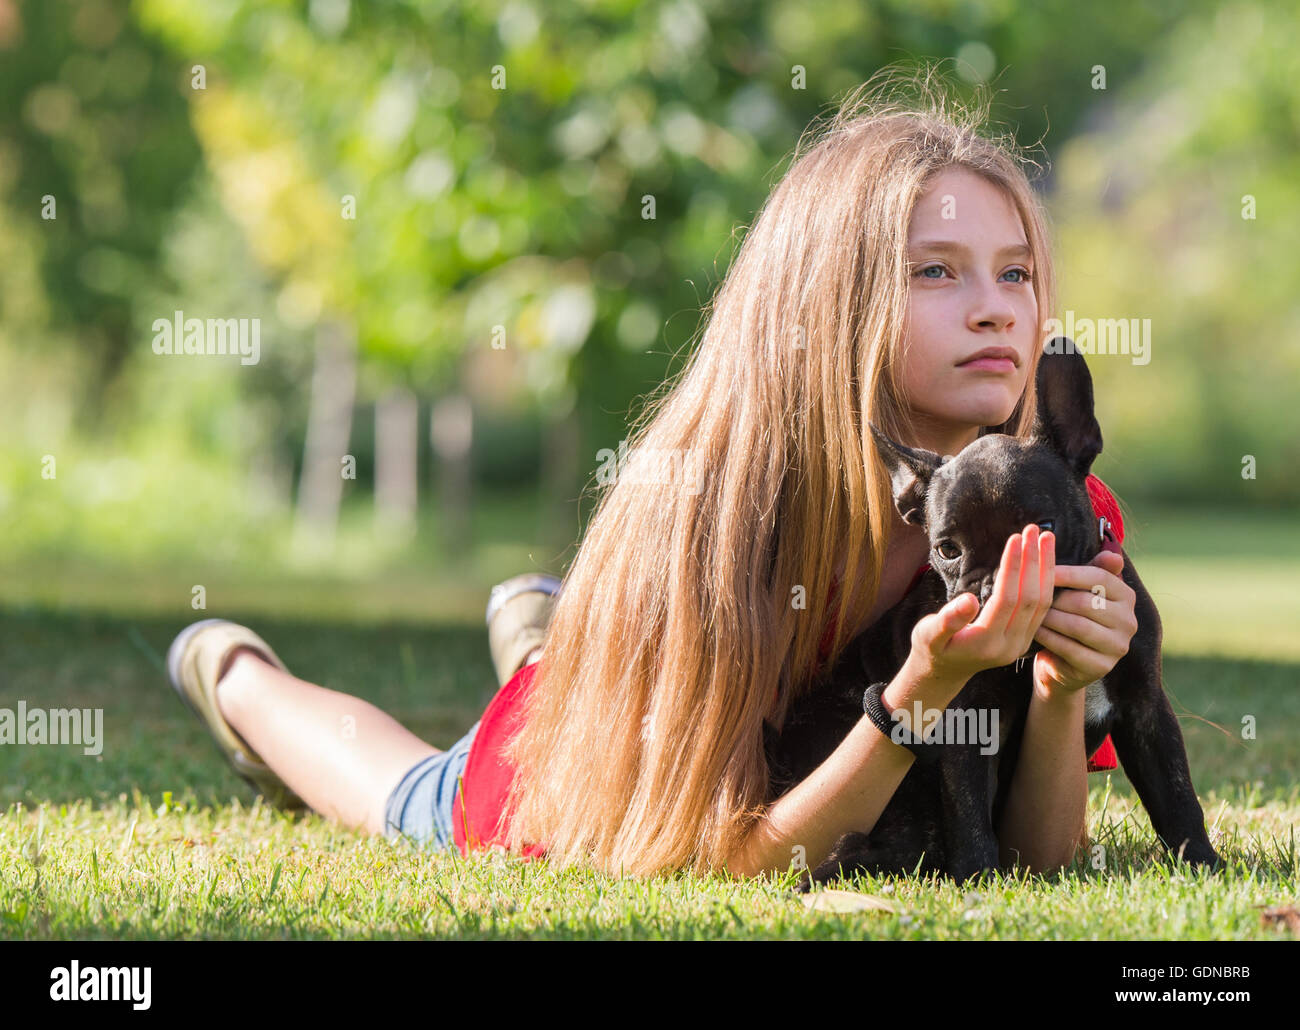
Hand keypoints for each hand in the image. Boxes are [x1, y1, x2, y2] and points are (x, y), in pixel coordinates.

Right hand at [909, 525, 1054, 698]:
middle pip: (1031, 599)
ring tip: (1046, 537)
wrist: (944, 672)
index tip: (1015, 538)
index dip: (1013, 567)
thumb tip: (968, 600)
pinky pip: (1043, 607)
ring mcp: (1021, 643)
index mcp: (986, 642)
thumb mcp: (928, 635)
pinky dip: (1046, 581)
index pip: (1007, 599)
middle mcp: (1010, 645)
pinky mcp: (1026, 638)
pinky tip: (1045, 560)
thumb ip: (947, 620)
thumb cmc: (932, 648)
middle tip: (1035, 530)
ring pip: (1043, 602)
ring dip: (1046, 568)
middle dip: (1035, 562)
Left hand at [1032, 549, 1137, 696]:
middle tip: (1030, 597)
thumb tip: (1111, 554)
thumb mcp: (1078, 591)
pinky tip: (1033, 631)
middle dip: (1054, 599)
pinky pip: (1070, 648)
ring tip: (1031, 613)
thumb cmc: (1067, 616)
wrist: (1061, 662)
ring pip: (1077, 625)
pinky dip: (1048, 638)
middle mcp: (1129, 622)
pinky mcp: (1102, 667)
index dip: (1068, 573)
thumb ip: (1091, 570)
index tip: (1041, 567)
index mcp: (1126, 596)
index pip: (1099, 577)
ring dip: (1049, 618)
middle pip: (1086, 602)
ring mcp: (1118, 646)